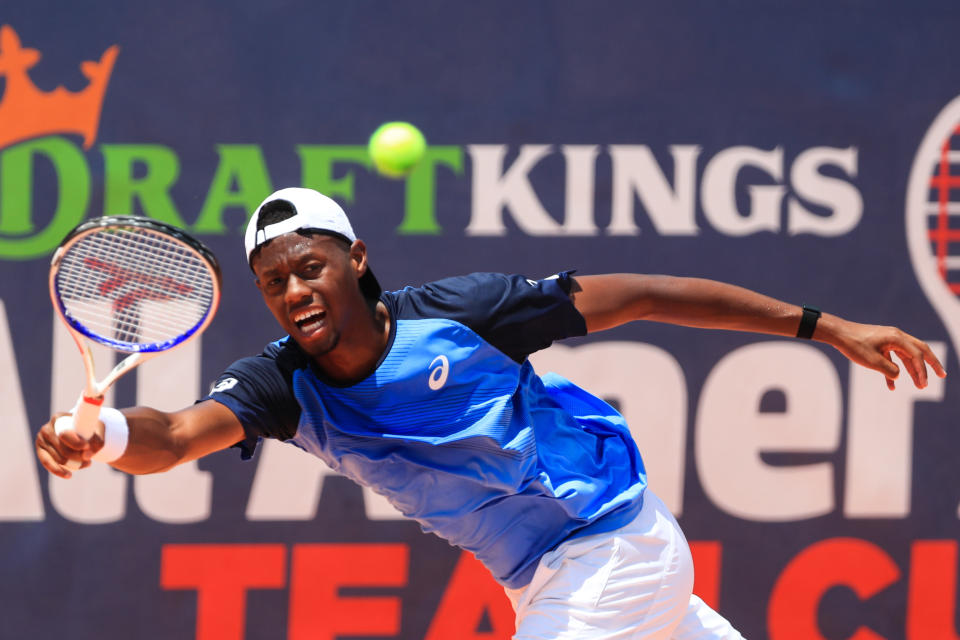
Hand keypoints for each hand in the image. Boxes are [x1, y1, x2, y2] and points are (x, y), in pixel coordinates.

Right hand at [35, 413, 104, 478]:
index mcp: (58, 418)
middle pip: (62, 448)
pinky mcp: (40, 452)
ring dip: (73, 464)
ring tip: (87, 463)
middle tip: (89, 459)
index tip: (86, 447)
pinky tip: (69, 475)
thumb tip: (87, 456)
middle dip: (77, 456)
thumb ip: (97, 441)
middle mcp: (46, 428)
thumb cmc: (89, 428)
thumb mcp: (97, 430)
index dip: (75, 442)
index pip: (64, 434)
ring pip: (58, 458)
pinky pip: (47, 464)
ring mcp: (41, 441)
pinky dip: (58, 470)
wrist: (80, 430)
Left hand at [823, 317, 946, 389]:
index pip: (916, 355)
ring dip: (912, 370)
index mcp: (897, 337)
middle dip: (930, 364)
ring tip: (919, 385)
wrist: (837, 334)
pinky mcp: (880, 344)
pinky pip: (892, 358)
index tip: (923, 385)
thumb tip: (899, 375)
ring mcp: (888, 339)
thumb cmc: (854, 345)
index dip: (922, 371)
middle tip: (942, 375)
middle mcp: (896, 336)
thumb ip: (889, 370)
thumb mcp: (872, 361)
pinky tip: (891, 386)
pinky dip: (893, 370)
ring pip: (905, 356)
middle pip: (919, 350)